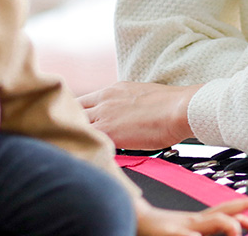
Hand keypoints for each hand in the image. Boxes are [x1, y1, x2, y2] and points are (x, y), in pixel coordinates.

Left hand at [78, 82, 199, 149]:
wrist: (180, 109)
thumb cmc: (170, 106)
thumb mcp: (141, 96)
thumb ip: (126, 105)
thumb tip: (126, 118)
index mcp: (112, 91)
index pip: (84, 101)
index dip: (76, 114)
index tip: (76, 125)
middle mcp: (104, 99)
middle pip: (73, 110)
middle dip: (68, 122)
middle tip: (67, 137)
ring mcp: (104, 115)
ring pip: (75, 124)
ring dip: (73, 135)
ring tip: (71, 149)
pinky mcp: (108, 131)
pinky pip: (85, 139)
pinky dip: (82, 146)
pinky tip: (81, 156)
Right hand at [135, 197, 247, 235]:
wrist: (131, 220)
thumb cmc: (156, 230)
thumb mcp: (182, 231)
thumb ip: (195, 231)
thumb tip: (217, 229)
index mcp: (197, 222)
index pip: (225, 211)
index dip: (244, 208)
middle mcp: (193, 221)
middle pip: (223, 210)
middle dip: (244, 208)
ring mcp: (182, 226)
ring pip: (210, 221)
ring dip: (228, 225)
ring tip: (237, 230)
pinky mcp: (169, 233)